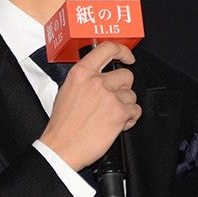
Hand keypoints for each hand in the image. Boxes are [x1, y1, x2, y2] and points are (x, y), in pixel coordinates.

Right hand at [39, 41, 140, 170]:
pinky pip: (135, 110)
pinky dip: (129, 119)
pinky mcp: (119, 113)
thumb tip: (100, 73)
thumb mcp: (67, 90)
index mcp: (81, 73)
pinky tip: (116, 124)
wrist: (62, 147)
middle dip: (123, 88)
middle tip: (113, 99)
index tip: (127, 57)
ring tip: (110, 115)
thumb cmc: (62, 124)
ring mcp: (109, 97)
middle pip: (126, 75)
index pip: (108, 48)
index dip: (123, 51)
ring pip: (132, 95)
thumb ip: (85, 78)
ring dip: (125, 105)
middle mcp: (96, 82)